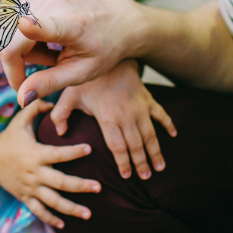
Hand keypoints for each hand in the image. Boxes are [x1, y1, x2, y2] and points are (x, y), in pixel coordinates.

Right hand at [0, 0, 140, 105]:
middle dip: (18, 65)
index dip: (34, 28)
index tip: (24, 24)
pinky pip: (14, 28)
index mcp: (73, 26)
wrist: (116, 19)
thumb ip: (50, 83)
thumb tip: (20, 98)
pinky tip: (48, 40)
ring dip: (25, 53)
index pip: (49, 26)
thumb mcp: (81, 72)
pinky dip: (27, 41)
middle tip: (49, 69)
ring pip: (10, 37)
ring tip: (54, 53)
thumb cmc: (102, 49)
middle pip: (12, 43)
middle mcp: (54, 5)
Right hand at [0, 98, 99, 228]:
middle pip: (61, 183)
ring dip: (71, 209)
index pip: (59, 154)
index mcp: (36, 154)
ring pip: (53, 202)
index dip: (74, 151)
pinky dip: (51, 219)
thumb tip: (53, 101)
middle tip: (99, 187)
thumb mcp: (20, 120)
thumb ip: (37, 108)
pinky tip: (64, 225)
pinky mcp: (25, 197)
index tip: (90, 148)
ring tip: (89, 214)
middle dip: (81, 186)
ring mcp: (30, 188)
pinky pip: (39, 211)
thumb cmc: (9, 137)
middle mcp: (35, 173)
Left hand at [49, 59, 176, 179]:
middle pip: (136, 145)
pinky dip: (168, 124)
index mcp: (108, 118)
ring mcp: (140, 107)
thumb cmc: (88, 77)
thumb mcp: (69, 94)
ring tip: (160, 167)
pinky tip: (174, 134)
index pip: (118, 147)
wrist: (109, 53)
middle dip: (142, 163)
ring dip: (156, 151)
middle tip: (146, 178)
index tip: (126, 176)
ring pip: (151, 134)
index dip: (123, 163)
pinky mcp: (147, 98)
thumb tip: (58, 133)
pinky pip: (161, 113)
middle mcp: (127, 115)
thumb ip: (60, 114)